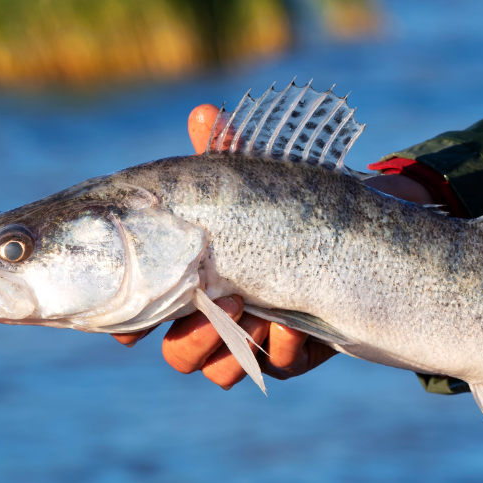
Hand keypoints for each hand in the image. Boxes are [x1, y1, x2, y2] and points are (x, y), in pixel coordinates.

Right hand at [113, 103, 433, 388]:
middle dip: (190, 337)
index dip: (129, 326)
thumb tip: (204, 113)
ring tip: (252, 311)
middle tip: (217, 300)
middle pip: (178, 353)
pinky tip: (291, 324)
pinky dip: (280, 347)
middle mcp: (216, 316)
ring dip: (231, 347)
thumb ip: (225, 151)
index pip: (145, 315)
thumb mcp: (253, 178)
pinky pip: (278, 366)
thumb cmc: (285, 204)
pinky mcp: (294, 353)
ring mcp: (255, 338)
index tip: (130, 328)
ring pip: (219, 369)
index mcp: (190, 281)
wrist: (353, 231)